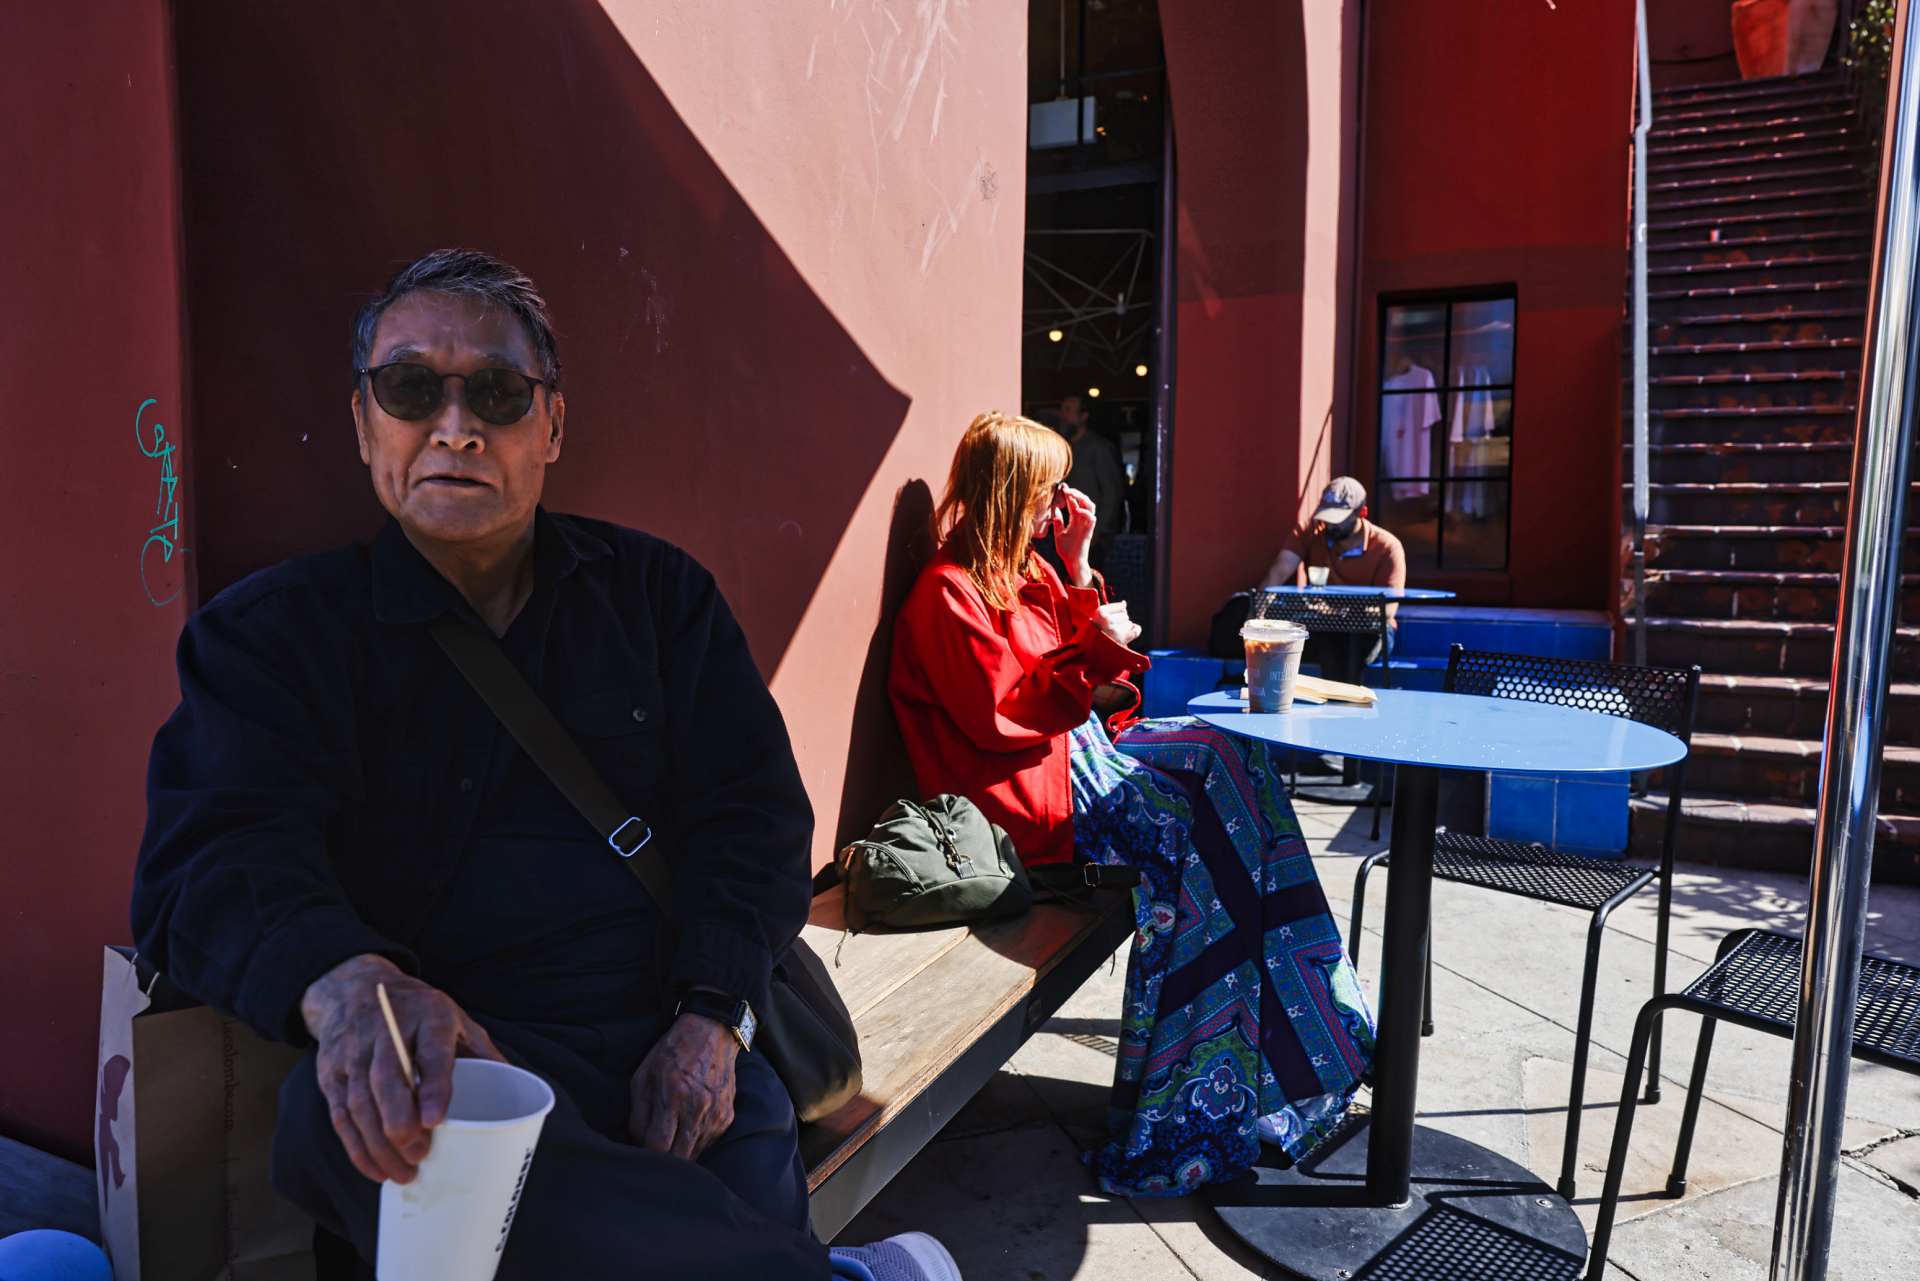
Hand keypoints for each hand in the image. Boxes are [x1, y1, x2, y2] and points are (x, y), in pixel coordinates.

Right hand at [300, 954, 505, 1184]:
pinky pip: (340, 1113)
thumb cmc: (420, 1012)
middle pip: (387, 1080)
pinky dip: (356, 1146)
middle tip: (419, 1156)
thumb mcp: (457, 1019)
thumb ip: (483, 1054)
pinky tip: (374, 1168)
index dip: (433, 1087)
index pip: (431, 1053)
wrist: (356, 987)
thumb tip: (519, 1092)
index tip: (435, 1121)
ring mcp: (354, 1050)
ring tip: (402, 1172)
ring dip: (378, 1143)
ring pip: (359, 1101)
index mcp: (430, 1016)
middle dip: (400, 1123)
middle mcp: (387, 1030)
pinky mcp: (330, 1070)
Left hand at [628, 1012, 739, 1160]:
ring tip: (671, 1136)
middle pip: (679, 1158)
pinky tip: (688, 1125)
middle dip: (664, 1160)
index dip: (646, 1154)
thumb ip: (638, 1113)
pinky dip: (695, 1141)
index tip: (640, 1149)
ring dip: (680, 1151)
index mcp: (673, 1096)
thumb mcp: (644, 1076)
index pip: (658, 1147)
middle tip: (655, 1148)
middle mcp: (697, 1108)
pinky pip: (707, 1142)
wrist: (711, 1032)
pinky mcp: (727, 1116)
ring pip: (694, 1154)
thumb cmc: (672, 1053)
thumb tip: (636, 1142)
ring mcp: (715, 1114)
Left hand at [1053, 485, 1098, 586]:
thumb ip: (1058, 522)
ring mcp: (1087, 525)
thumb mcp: (1059, 533)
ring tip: (1072, 495)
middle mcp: (1082, 520)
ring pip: (1090, 506)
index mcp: (1075, 520)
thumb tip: (1054, 510)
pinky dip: (1085, 512)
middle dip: (1077, 493)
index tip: (1062, 487)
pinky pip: (1091, 518)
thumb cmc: (1066, 550)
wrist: (1072, 561)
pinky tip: (1076, 509)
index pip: (1074, 503)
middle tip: (1067, 489)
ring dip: (1082, 499)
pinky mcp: (1089, 531)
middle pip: (1084, 501)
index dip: (1069, 495)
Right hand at [1095, 600, 1141, 649]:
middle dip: (1120, 622)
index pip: (1122, 606)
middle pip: (1126, 615)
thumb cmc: (1095, 633)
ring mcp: (1114, 630)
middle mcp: (1107, 620)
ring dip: (1125, 629)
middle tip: (1109, 631)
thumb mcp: (1098, 618)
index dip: (1117, 614)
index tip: (1107, 621)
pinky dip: (1135, 632)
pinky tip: (1126, 637)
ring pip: (1130, 624)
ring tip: (1114, 636)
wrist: (1091, 652)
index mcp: (1100, 612)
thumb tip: (1124, 603)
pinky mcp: (1122, 640)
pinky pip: (1136, 630)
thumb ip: (1111, 609)